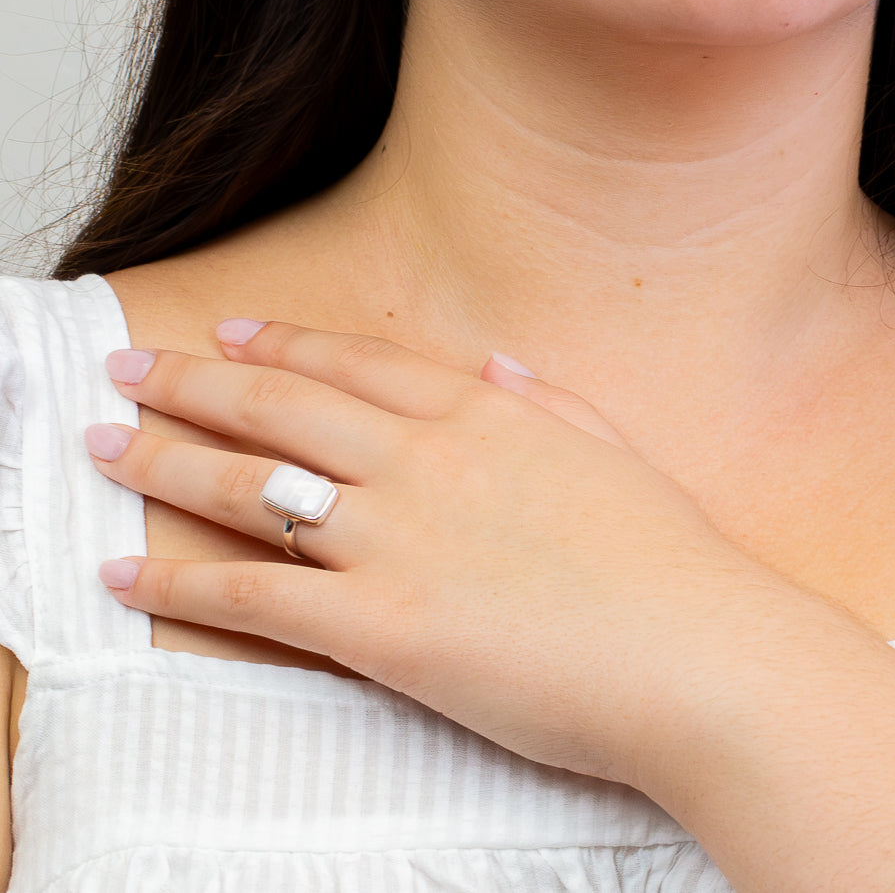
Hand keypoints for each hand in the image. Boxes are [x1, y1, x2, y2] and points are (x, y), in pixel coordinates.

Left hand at [87, 321, 733, 786]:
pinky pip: (256, 599)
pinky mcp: (379, 627)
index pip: (353, 364)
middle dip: (192, 382)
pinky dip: (183, 585)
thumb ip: (545, 399)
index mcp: (480, 415)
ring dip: (163, 463)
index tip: (226, 336)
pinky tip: (130, 576)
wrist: (696, 652)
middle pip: (278, 408)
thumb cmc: (666, 558)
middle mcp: (423, 461)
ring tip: (103, 446)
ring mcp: (395, 539)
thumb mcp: (609, 450)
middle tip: (128, 369)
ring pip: (248, 487)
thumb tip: (497, 362)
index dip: (280, 346)